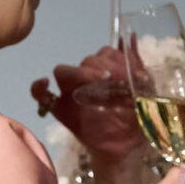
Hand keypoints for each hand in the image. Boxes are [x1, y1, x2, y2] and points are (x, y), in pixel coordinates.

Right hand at [30, 49, 141, 164]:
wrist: (126, 146)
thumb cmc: (136, 118)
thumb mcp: (146, 90)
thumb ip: (136, 66)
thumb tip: (129, 37)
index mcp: (108, 71)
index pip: (103, 53)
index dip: (114, 58)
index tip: (129, 73)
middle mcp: (87, 79)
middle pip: (85, 60)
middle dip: (101, 66)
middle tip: (116, 80)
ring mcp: (70, 93)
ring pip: (64, 71)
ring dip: (82, 72)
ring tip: (102, 82)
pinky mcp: (59, 109)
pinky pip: (39, 94)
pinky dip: (38, 87)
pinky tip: (45, 84)